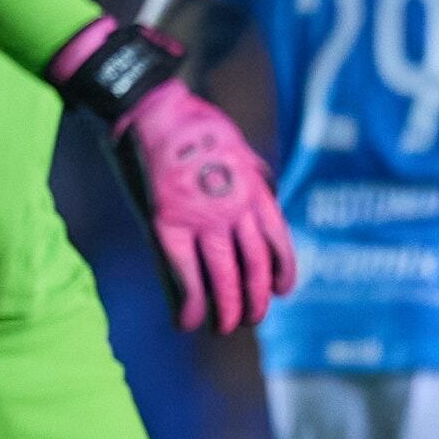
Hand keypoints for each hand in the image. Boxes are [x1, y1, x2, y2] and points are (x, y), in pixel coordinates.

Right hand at [118, 80, 296, 332]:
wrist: (155, 110)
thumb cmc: (196, 125)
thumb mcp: (242, 147)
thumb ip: (256, 175)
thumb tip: (270, 193)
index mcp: (255, 191)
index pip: (278, 243)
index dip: (283, 272)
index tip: (281, 291)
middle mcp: (234, 210)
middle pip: (253, 268)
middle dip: (254, 301)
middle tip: (250, 319)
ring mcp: (201, 220)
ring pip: (223, 278)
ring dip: (227, 310)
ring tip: (224, 327)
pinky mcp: (167, 225)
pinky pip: (183, 275)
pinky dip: (190, 304)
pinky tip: (189, 322)